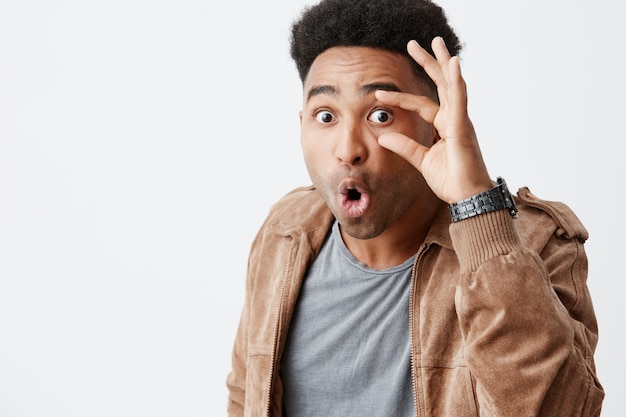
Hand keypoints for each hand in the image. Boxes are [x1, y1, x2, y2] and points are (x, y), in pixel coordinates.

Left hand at [375, 37, 491, 203]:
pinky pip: (460, 101)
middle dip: (428, 63)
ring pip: (451, 85)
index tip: (378, 94)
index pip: (420, 105)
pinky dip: (457, 82)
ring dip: (443, 63)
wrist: (468, 197)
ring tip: (436, 43)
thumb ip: (404, 147)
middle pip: (440, 85)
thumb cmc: (452, 180)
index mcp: (445, 126)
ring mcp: (461, 121)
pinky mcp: (464, 128)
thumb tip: (383, 137)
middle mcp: (454, 119)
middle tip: (413, 44)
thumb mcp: (421, 161)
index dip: (400, 98)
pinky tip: (454, 64)